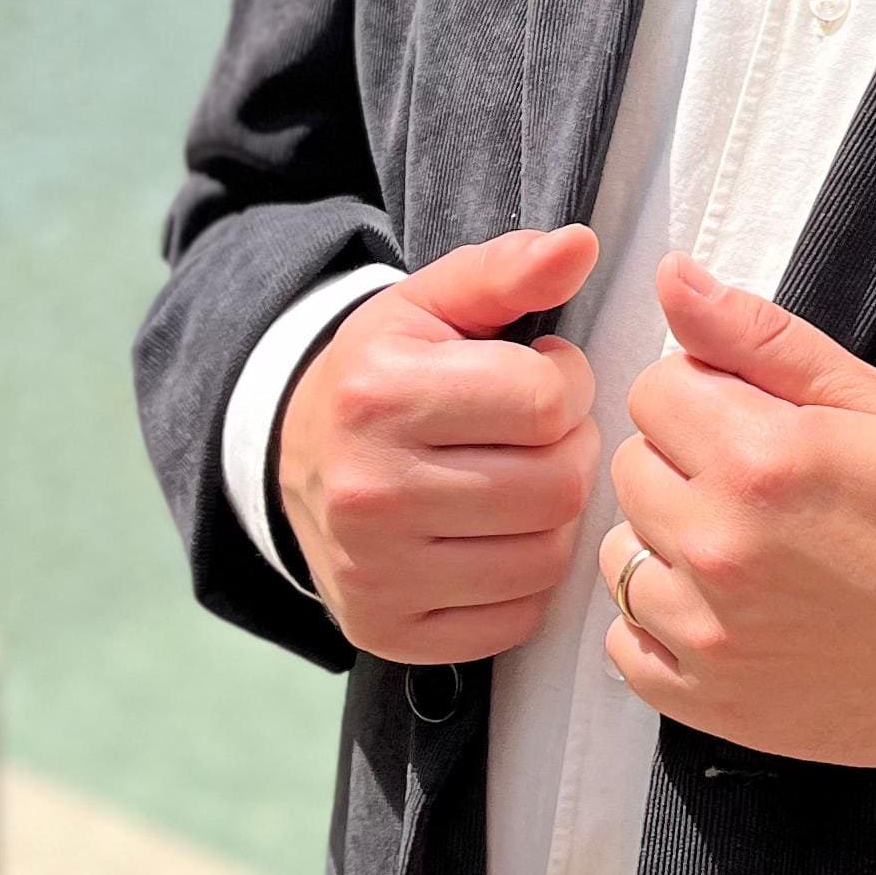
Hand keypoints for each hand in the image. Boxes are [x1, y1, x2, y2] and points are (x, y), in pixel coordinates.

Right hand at [275, 223, 601, 664]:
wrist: (294, 457)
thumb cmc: (385, 373)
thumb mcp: (433, 305)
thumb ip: (507, 270)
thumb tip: (581, 244)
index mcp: (381, 395)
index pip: (547, 402)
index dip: (566, 384)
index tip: (539, 375)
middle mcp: (371, 491)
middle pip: (556, 486)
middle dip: (568, 451)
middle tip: (537, 436)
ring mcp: (375, 572)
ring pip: (546, 557)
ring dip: (553, 518)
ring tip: (519, 481)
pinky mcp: (385, 630)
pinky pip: (516, 618)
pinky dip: (524, 582)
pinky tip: (495, 539)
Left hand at [601, 256, 875, 767]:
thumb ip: (761, 338)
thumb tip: (672, 278)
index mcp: (759, 458)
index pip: (654, 391)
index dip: (705, 395)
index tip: (756, 422)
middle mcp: (719, 546)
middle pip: (631, 468)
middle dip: (686, 462)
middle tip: (764, 487)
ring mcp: (709, 634)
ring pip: (622, 554)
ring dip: (669, 542)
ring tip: (750, 551)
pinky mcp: (711, 701)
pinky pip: (627, 645)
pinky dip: (661, 624)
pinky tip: (727, 611)